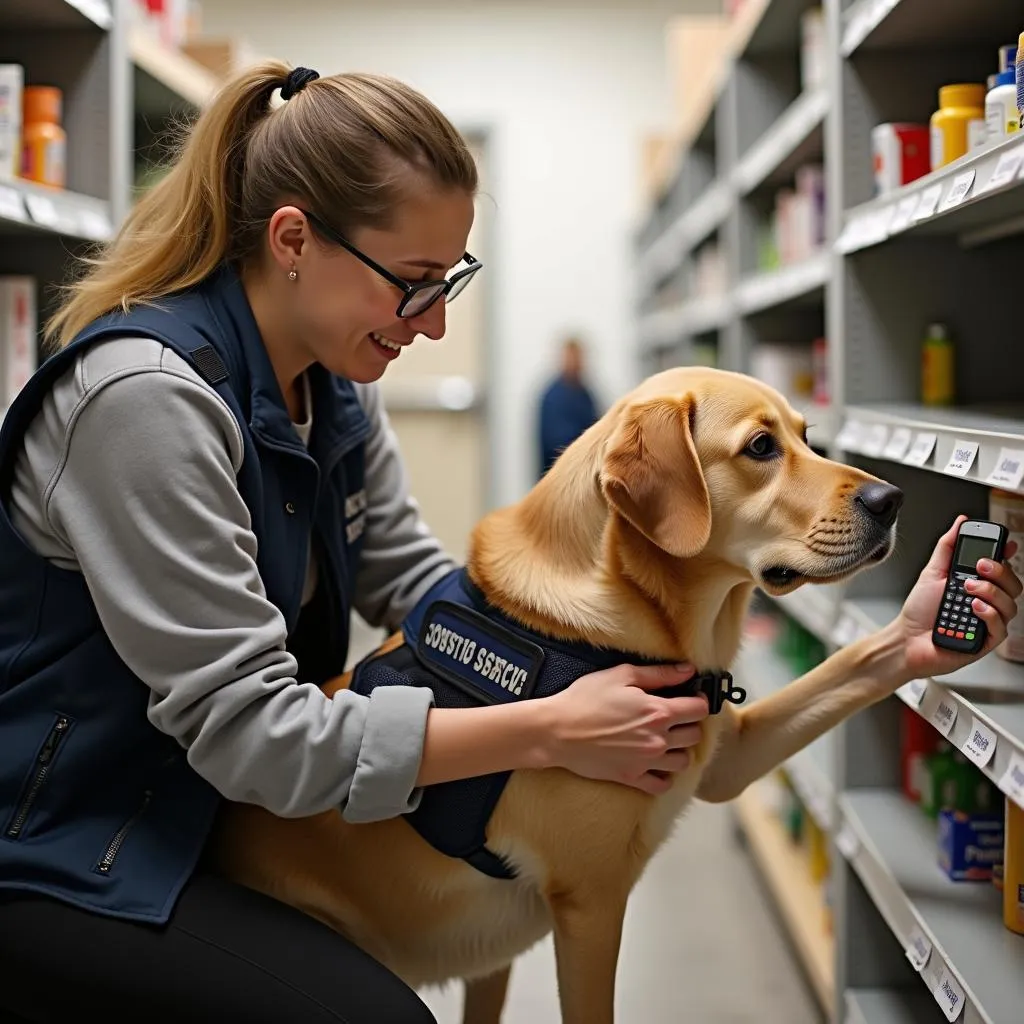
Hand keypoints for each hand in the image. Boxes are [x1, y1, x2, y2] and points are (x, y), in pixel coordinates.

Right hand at [544, 663, 708, 794]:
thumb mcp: (621, 676)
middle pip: (695, 736)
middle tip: (674, 717)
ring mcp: (646, 762)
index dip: (698, 700)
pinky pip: (662, 785)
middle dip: (689, 724)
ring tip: (665, 740)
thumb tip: (687, 671)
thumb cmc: (585, 699)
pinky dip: (664, 776)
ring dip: (679, 750)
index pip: (699, 710)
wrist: (557, 731)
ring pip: (683, 762)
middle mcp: (658, 739)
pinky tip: (655, 763)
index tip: (690, 698)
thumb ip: (659, 674)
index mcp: (658, 712)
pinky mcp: (632, 777)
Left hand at [894, 515, 1020, 683]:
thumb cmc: (920, 610)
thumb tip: (961, 522)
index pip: (1004, 568)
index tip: (1007, 542)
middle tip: (980, 566)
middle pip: (1013, 584)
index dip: (1008, 554)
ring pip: (1010, 604)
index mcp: (978, 585)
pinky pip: (1000, 626)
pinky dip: (988, 614)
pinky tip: (973, 607)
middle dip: (1000, 571)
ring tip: (967, 589)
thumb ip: (948, 547)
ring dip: (990, 592)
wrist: (906, 639)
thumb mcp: (932, 572)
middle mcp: (988, 603)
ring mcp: (989, 622)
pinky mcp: (986, 640)